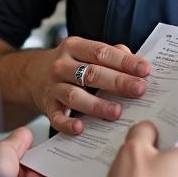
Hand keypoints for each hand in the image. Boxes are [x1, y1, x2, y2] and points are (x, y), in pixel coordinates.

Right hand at [35, 37, 149, 135]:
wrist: (32, 75)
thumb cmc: (70, 65)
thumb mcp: (85, 52)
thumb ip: (109, 54)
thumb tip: (133, 59)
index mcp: (74, 47)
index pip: (101, 52)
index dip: (124, 61)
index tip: (145, 70)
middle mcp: (61, 65)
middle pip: (91, 73)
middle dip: (117, 82)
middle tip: (139, 90)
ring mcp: (52, 86)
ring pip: (74, 95)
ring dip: (97, 105)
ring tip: (117, 112)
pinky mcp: (47, 106)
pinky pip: (56, 117)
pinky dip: (67, 123)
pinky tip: (80, 128)